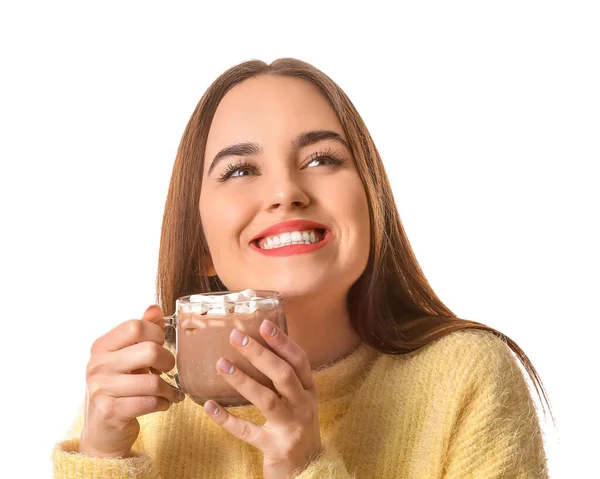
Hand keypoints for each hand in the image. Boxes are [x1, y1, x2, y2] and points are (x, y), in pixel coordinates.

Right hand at [79, 305, 183, 457]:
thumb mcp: (125, 358)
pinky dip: (164, 403)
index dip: (157, 334)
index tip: (161, 346)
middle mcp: (97, 365)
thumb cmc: (118, 389)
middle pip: (150, 351)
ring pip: (153, 381)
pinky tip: (164, 403)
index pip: (136, 326)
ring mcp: (101, 389)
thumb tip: (155, 308)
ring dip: (169, 388)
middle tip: (168, 370)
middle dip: (168, 361)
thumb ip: (141, 332)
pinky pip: (150, 402)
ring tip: (171, 391)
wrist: (102, 432)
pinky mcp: (110, 412)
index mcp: (101, 346)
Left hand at [204, 320, 322, 478]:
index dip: (282, 341)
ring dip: (242, 380)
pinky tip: (209, 407)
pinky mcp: (276, 447)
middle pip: (283, 374)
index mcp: (309, 391)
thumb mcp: (298, 400)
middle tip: (235, 337)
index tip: (263, 323)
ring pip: (267, 399)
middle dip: (259, 353)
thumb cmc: (297, 427)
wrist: (309, 471)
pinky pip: (247, 431)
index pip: (299, 360)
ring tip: (221, 364)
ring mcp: (291, 427)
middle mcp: (303, 406)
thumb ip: (284, 379)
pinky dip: (226, 419)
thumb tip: (256, 348)